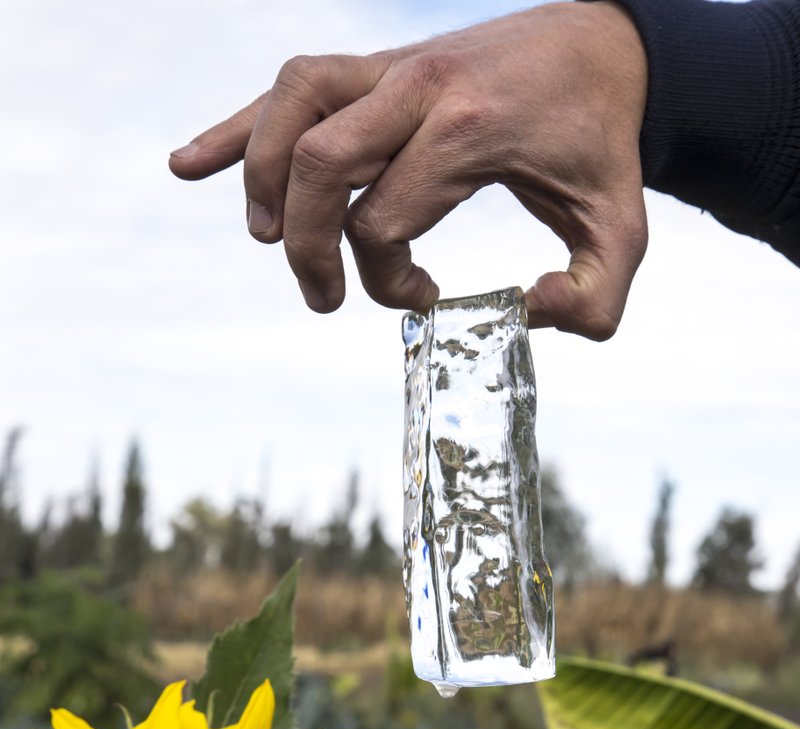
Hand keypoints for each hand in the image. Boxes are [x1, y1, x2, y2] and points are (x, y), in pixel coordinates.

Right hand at [168, 2, 647, 339]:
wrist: (607, 45)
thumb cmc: (604, 144)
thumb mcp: (624, 231)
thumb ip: (595, 299)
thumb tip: (523, 316)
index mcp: (468, 132)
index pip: (383, 221)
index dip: (389, 282)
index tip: (425, 299)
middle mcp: (418, 91)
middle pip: (320, 167)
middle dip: (307, 246)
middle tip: (326, 299)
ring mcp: (391, 68)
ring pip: (290, 108)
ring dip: (260, 178)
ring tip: (265, 238)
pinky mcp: (377, 65)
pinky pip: (290, 85)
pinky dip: (237, 126)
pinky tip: (190, 162)